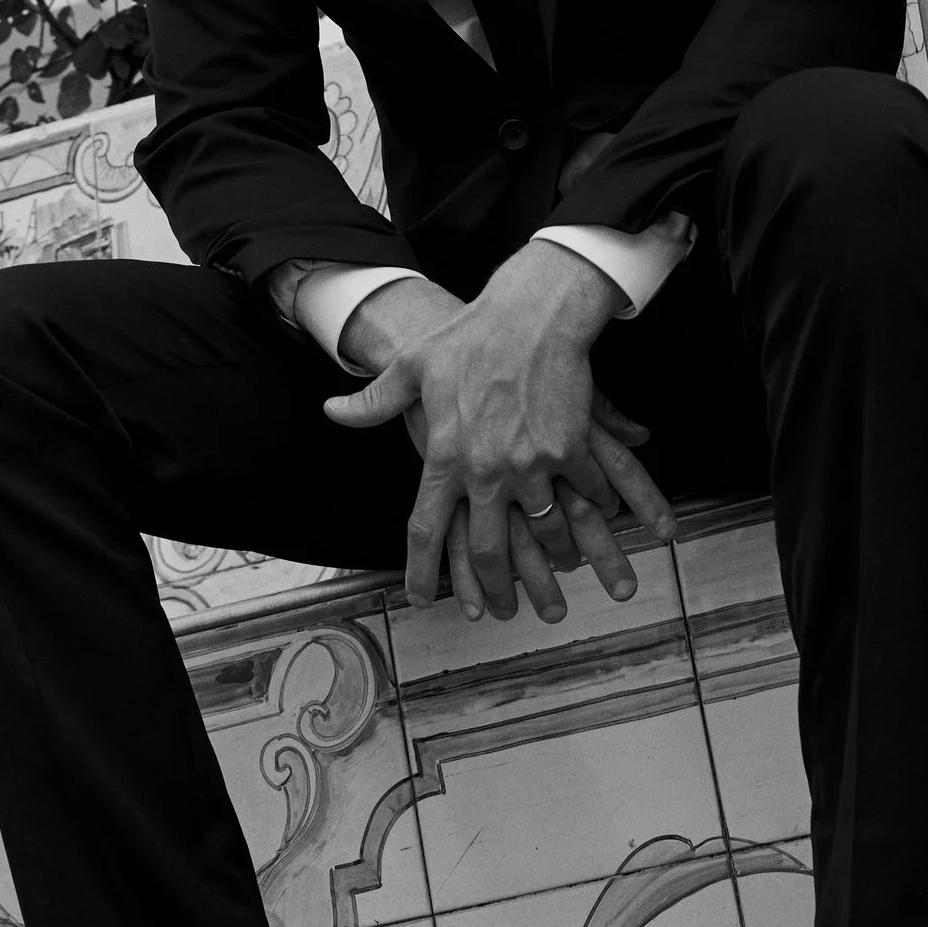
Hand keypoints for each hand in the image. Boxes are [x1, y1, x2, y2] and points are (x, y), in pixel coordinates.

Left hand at [325, 244, 673, 621]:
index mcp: (444, 456)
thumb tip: (334, 410)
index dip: (421, 570)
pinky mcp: (568, 450)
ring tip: (554, 583)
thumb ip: (375, 400)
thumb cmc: (471, 336)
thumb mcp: (413, 365)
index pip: (424, 528)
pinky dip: (588, 514)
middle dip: (493, 589)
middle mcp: (485, 470)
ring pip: (539, 533)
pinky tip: (593, 527)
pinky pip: (579, 495)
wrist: (533, 314)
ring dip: (548, 564)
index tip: (419, 599)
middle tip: (496, 612)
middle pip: (486, 549)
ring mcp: (529, 464)